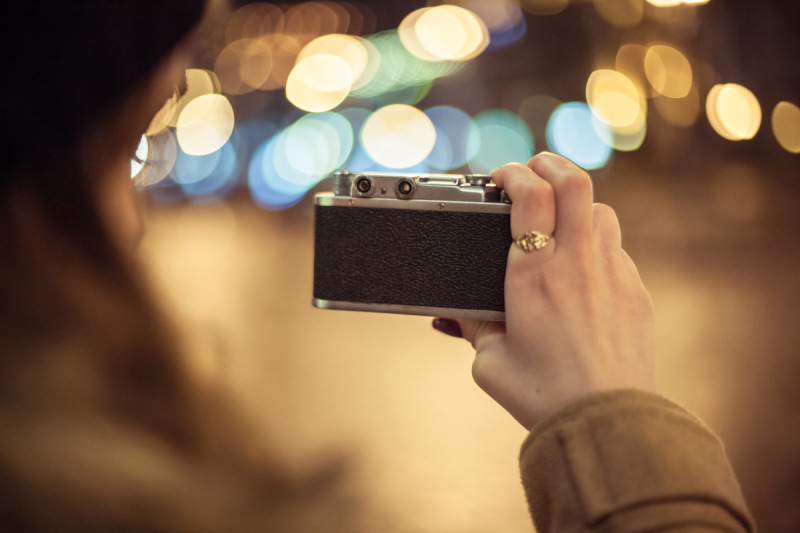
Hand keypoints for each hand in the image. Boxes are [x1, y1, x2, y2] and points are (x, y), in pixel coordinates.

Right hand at [433, 153, 654, 429]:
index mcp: (533, 276)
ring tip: (558, 218)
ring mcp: (612, 274)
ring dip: (577, 204)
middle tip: (532, 170)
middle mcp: (576, 264)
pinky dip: (596, 243)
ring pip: (601, 210)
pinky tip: (582, 267)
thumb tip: (453, 316)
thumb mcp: (489, 362)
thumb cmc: (543, 395)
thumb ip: (470, 330)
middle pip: (574, 181)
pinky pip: (616, 249)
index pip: (529, 195)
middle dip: (549, 164)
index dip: (512, 173)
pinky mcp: (635, 292)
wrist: (606, 421)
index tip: (500, 177)